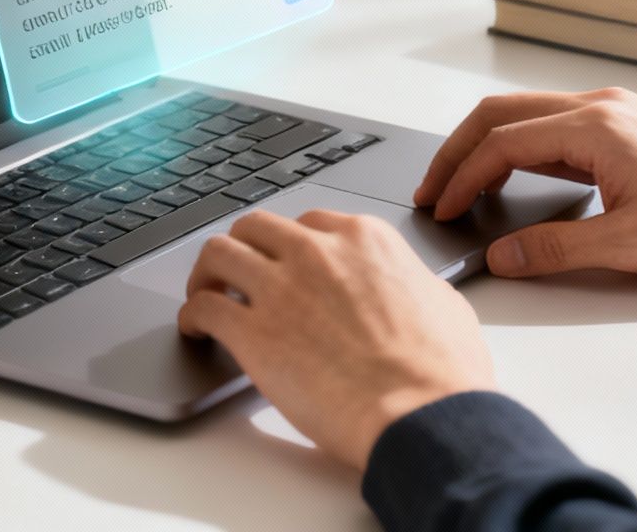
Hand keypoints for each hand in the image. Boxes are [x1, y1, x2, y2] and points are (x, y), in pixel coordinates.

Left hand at [177, 209, 493, 469]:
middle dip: (245, 247)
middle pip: (256, 227)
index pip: (310, 222)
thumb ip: (409, 282)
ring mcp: (280, 289)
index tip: (286, 263)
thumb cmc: (443, 372)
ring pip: (219, 253)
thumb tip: (404, 289)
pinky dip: (193, 316)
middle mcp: (316, 252)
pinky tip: (196, 330)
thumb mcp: (442, 302)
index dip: (292, 245)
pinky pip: (203, 308)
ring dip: (208, 273)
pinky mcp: (252, 333)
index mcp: (363, 239)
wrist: (425, 414)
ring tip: (206, 294)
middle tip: (238, 273)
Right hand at [417, 87, 636, 278]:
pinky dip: (519, 147)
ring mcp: (614, 112)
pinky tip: (513, 178)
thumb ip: (555, 249)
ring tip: (463, 186)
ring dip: (487, 146)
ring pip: (526, 115)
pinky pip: (553, 125)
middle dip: (459, 151)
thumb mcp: (628, 245)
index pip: (502, 142)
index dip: (463, 176)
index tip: (442, 208)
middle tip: (432, 190)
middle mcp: (600, 107)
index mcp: (595, 128)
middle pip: (502, 114)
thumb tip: (502, 255)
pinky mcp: (625, 125)